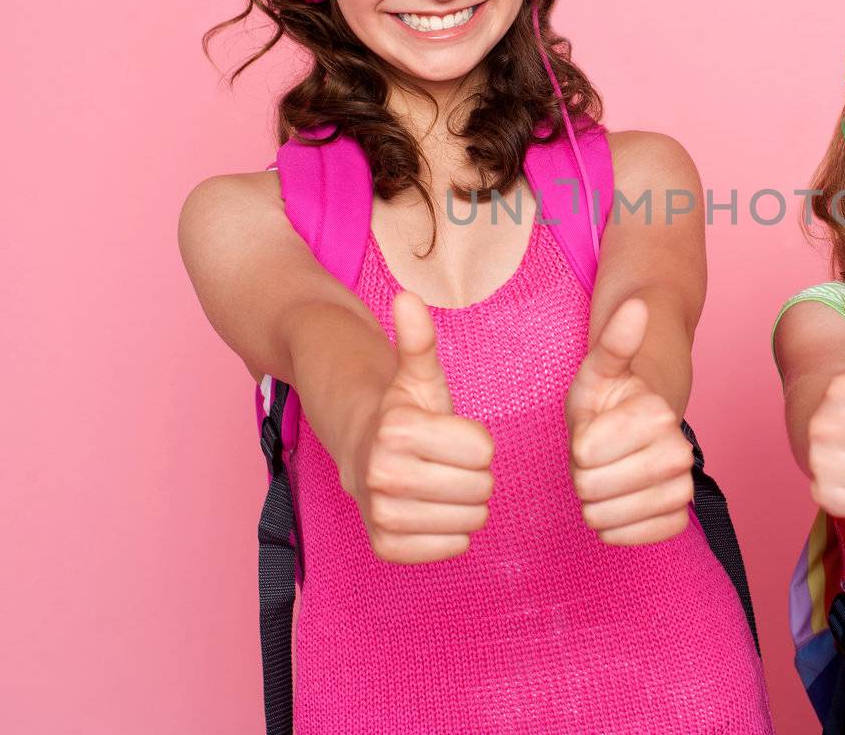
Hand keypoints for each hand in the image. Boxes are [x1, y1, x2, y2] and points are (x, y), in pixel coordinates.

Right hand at [341, 292, 495, 564]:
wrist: (360, 451)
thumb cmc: (404, 413)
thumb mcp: (418, 376)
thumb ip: (419, 340)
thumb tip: (407, 297)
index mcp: (398, 431)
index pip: (484, 451)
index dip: (475, 442)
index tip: (449, 435)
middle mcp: (382, 475)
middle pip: (480, 488)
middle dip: (473, 474)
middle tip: (446, 462)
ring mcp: (381, 515)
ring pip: (471, 521)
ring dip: (464, 504)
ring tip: (439, 484)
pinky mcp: (385, 546)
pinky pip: (452, 548)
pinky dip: (451, 533)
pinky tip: (431, 510)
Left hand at [567, 298, 694, 545]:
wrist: (638, 430)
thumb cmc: (610, 398)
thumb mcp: (599, 368)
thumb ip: (615, 341)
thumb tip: (636, 304)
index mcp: (656, 413)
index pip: (586, 452)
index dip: (577, 446)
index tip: (592, 431)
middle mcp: (678, 451)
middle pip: (593, 488)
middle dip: (583, 475)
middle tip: (597, 456)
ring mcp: (682, 486)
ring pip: (609, 518)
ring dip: (596, 502)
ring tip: (606, 476)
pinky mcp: (679, 517)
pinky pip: (635, 537)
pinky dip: (617, 527)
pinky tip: (619, 503)